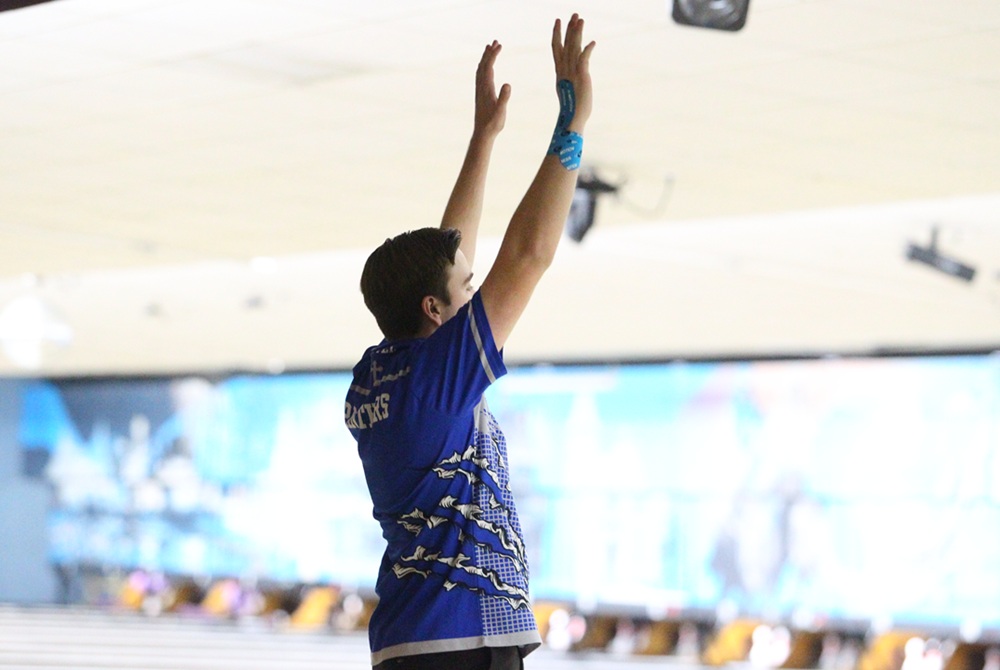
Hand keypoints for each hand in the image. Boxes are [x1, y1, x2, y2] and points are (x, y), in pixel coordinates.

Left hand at [474, 40, 510, 138]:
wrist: (482, 133)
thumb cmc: (493, 123)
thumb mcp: (501, 111)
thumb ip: (504, 97)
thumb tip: (508, 84)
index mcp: (486, 88)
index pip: (488, 67)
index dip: (493, 55)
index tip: (499, 45)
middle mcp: (481, 87)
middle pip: (483, 65)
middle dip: (489, 53)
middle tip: (495, 41)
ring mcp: (479, 91)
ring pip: (480, 70)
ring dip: (485, 58)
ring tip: (489, 48)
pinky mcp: (480, 95)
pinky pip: (480, 76)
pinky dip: (483, 67)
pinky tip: (486, 67)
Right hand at [551, 14, 595, 130]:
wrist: (573, 118)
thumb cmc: (574, 108)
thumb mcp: (571, 89)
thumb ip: (571, 77)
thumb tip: (575, 72)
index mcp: (560, 72)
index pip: (557, 48)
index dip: (557, 34)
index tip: (558, 21)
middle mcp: (564, 70)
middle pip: (566, 44)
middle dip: (569, 28)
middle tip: (573, 14)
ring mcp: (572, 72)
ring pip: (574, 47)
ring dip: (577, 33)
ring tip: (581, 19)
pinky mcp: (582, 76)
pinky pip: (584, 59)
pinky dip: (588, 50)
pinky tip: (593, 42)